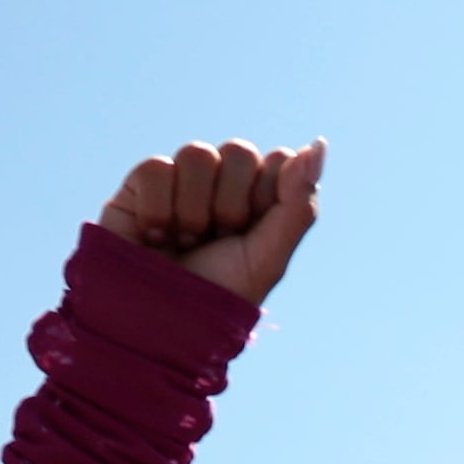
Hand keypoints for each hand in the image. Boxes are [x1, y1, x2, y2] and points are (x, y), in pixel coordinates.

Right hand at [99, 139, 326, 309]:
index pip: (280, 159)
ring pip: (198, 153)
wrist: (159, 318)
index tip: (255, 231)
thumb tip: (319, 145)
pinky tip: (156, 237)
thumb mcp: (270, 257)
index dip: (269, 195)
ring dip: (195, 210)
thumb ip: (298, 204)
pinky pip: (157, 167)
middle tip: (219, 239)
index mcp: (264, 197)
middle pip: (240, 151)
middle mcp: (225, 181)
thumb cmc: (218, 291)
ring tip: (186, 242)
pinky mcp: (144, 181)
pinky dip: (159, 210)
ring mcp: (185, 177)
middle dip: (232, 204)